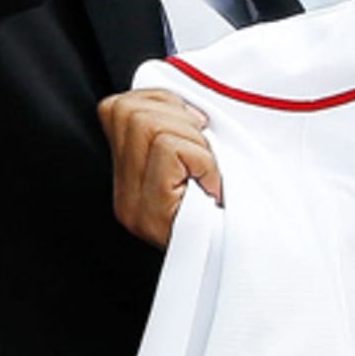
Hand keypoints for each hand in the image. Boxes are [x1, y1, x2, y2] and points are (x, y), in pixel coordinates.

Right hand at [97, 88, 220, 247]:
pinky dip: (202, 159)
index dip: (161, 101)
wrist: (237, 257)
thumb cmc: (229, 207)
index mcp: (129, 171)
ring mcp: (131, 202)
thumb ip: (179, 129)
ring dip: (192, 139)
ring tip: (207, 168)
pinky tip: (212, 183)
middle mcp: (123, 189)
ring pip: (150, 126)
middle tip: (204, 148)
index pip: (117, 107)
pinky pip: (170, 150)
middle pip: (130, 111)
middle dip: (178, 116)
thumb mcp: (200, 158)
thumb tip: (186, 98)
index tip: (196, 124)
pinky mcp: (148, 212)